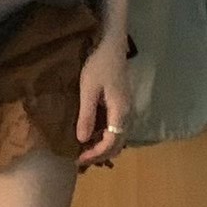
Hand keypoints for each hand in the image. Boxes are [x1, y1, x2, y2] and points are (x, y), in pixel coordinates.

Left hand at [76, 35, 130, 171]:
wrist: (112, 45)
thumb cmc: (98, 64)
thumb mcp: (88, 89)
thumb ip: (86, 115)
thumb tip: (83, 140)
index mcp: (120, 111)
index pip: (111, 142)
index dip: (95, 154)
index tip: (78, 159)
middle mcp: (128, 114)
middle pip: (118, 144)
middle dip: (100, 155)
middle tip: (80, 160)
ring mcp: (127, 109)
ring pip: (119, 138)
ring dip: (104, 148)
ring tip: (85, 151)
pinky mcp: (123, 105)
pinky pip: (117, 129)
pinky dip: (106, 138)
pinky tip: (92, 137)